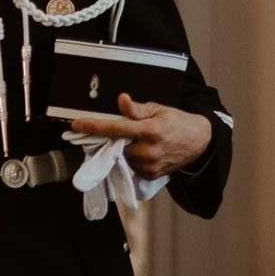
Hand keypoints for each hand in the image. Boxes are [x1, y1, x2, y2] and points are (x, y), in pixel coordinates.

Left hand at [70, 95, 212, 177]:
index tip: (76, 125)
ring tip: (137, 141)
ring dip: (121, 149)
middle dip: (110, 139)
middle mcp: (149, 151)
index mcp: (150, 131)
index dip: (93, 127)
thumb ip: (136, 109)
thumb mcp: (158, 109)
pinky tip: (142, 151)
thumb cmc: (177, 122)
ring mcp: (149, 166)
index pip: (115, 129)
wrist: (198, 143)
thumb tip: (121, 100)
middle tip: (117, 131)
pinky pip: (129, 166)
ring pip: (121, 157)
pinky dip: (130, 158)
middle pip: (115, 145)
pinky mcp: (150, 175)